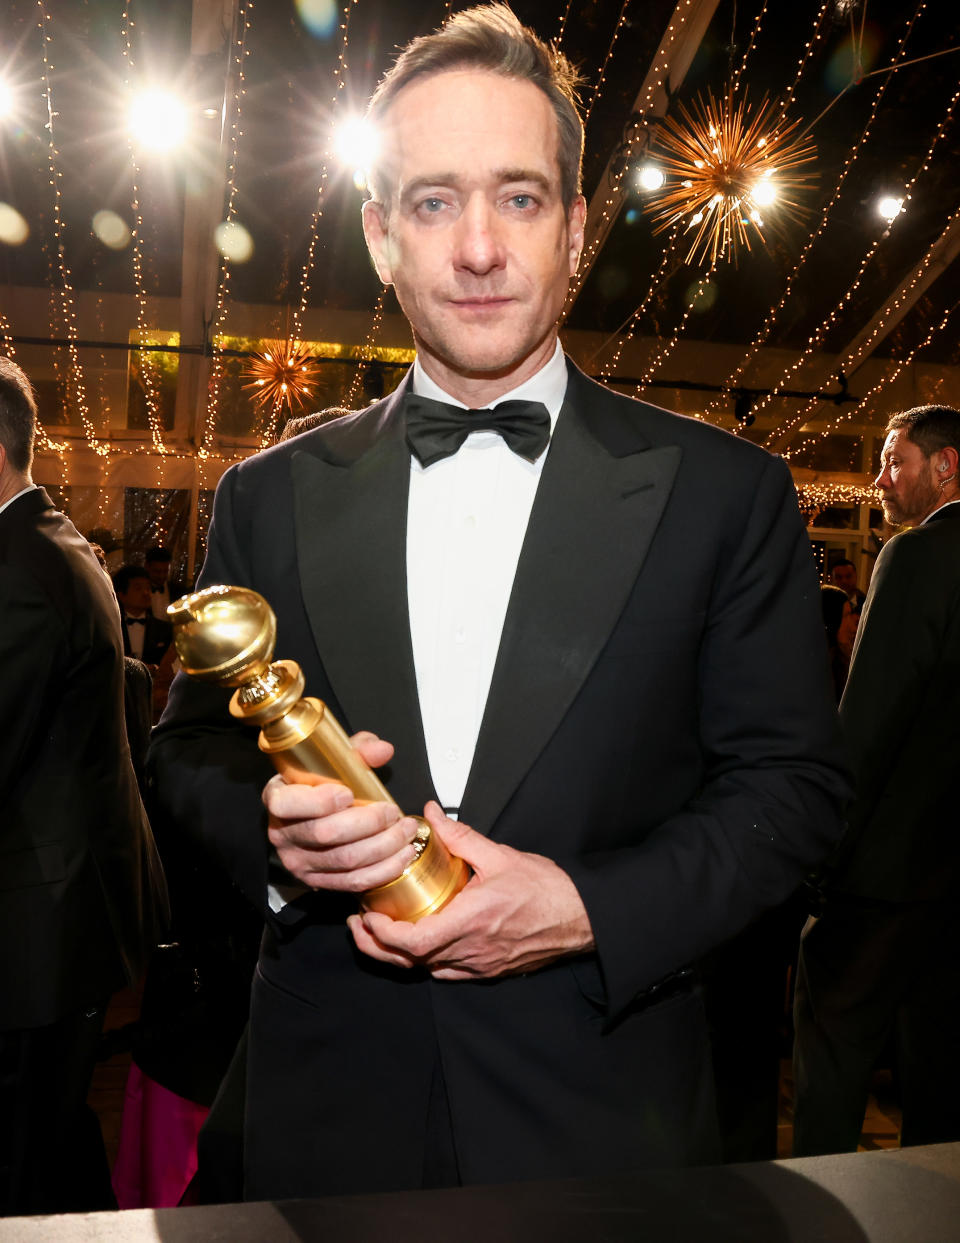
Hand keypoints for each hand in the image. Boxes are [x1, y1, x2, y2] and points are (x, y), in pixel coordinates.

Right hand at [264, 732, 421, 892]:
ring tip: (406, 831)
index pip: (286, 804)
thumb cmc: (321, 785)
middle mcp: (283, 834)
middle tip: (393, 812)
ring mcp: (300, 862)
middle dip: (368, 823)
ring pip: (345, 860)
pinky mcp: (318, 882)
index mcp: (278, 797)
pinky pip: (353, 882)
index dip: (318, 802)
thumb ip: (357, 751)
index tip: (348, 793)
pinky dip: (384, 870)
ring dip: (384, 846)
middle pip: (325, 834)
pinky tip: (402, 855)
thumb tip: (382, 750)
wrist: (313, 813)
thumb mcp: (333, 761)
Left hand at [346, 802, 595, 978]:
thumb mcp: (499, 855)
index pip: (414, 942)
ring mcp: (478, 965)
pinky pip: (445, 972)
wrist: (579, 918)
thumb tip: (432, 814)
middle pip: (410, 962)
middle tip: (359, 924)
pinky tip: (417, 942)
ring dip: (397, 955)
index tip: (368, 915)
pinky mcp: (486, 971)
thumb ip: (460, 836)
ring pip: (425, 970)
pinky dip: (423, 960)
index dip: (383, 934)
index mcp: (471, 921)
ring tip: (379, 930)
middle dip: (376, 946)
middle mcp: (471, 950)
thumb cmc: (545, 889)